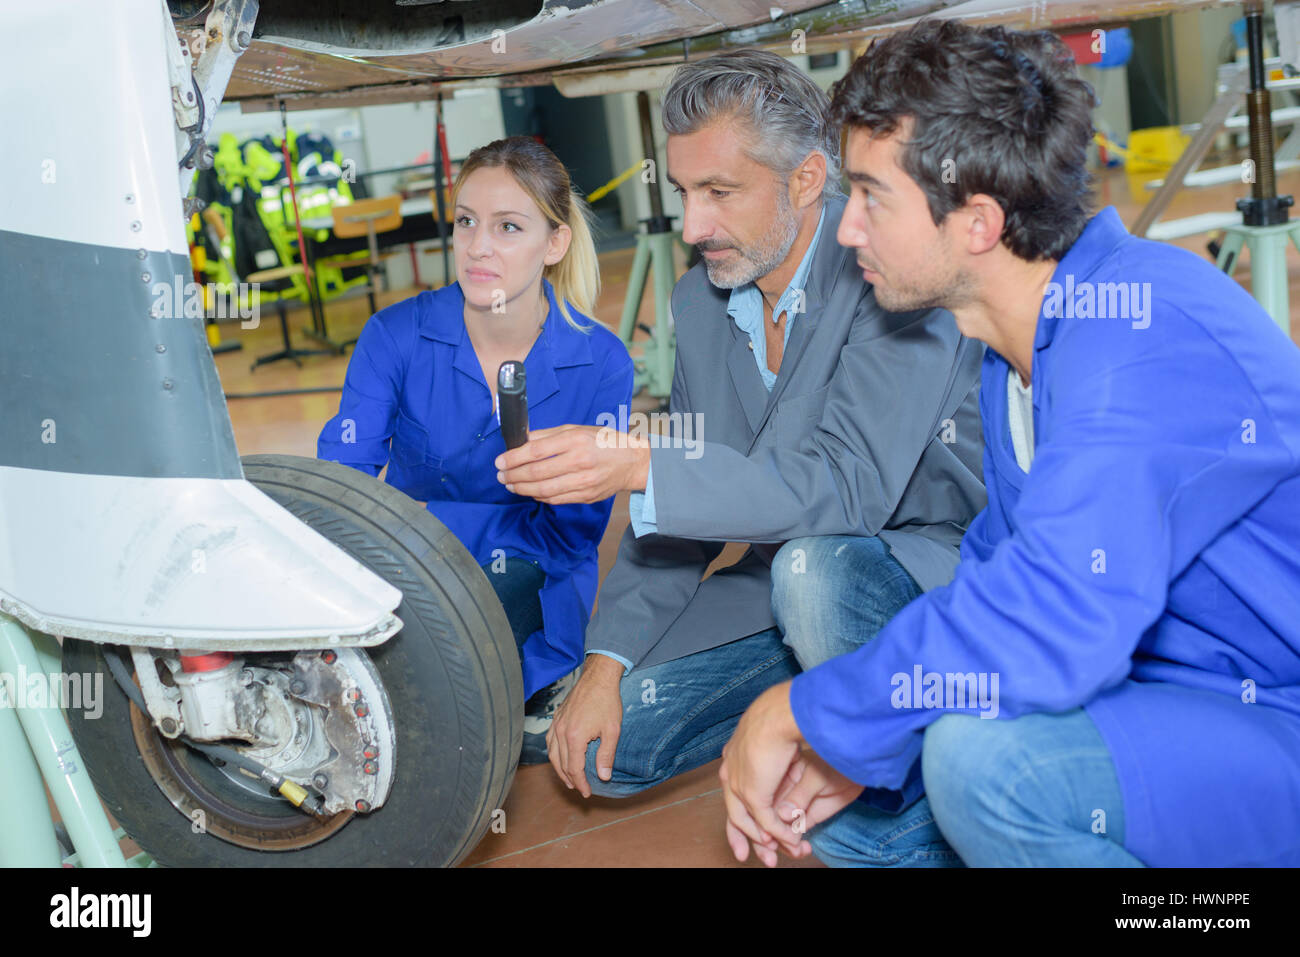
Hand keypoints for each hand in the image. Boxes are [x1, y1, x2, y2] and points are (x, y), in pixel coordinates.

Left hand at [495, 425, 649, 504]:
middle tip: (501, 475)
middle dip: (513, 475)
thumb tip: (521, 441)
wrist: (631, 461)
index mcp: (574, 440)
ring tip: (511, 485)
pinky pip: (556, 499)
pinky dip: (539, 496)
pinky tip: (530, 492)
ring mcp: (583, 481)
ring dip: (522, 489)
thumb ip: (547, 436)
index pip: (536, 451)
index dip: (514, 458)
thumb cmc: (603, 442)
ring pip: (544, 490)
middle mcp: (579, 461)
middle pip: (537, 473)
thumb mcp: (575, 429)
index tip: (500, 461)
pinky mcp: (586, 496)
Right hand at [547, 653, 624, 797]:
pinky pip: (549, 741)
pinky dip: (553, 753)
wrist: (598, 678)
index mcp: (574, 737)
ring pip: (552, 754)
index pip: (574, 768)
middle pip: (561, 763)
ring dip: (559, 769)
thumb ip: (606, 755)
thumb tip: (604, 776)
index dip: (580, 783)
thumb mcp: (612, 730)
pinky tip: (559, 757)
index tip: (587, 792)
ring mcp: (556, 724)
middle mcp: (561, 732)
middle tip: (579, 788)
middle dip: (570, 779)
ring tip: (568, 779)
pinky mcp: (555, 718)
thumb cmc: (607, 702)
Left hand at [718, 681, 803, 866]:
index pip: (734, 790)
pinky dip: (781, 834)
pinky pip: (766, 821)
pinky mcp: (752, 793)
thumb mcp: (781, 745)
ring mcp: (738, 782)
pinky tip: (793, 841)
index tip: (756, 825)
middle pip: (735, 811)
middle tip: (761, 857)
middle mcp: (731, 769)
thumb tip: (786, 780)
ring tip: (780, 854)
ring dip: (767, 840)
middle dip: (748, 838)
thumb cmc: (787, 718)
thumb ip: (779, 766)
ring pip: (747, 821)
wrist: (784, 713)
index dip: (745, 810)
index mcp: (735, 754)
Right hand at [768, 749, 864, 859]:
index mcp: (781, 777)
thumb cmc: (838, 763)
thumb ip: (800, 795)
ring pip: (781, 828)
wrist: (859, 769)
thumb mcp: (817, 776)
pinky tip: (801, 849)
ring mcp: (796, 805)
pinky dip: (796, 844)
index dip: (763, 821)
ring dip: (784, 844)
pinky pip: (796, 832)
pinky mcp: (809, 816)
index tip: (768, 838)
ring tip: (796, 852)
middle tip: (776, 852)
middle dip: (770, 838)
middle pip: (768, 818)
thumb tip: (782, 814)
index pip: (765, 802)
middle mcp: (784, 792)